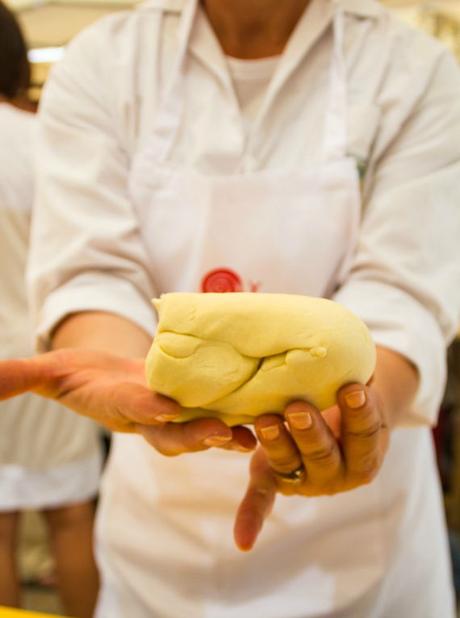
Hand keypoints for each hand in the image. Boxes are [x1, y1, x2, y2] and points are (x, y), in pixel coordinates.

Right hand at [0, 349, 255, 453]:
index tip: (162, 409)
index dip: (146, 411)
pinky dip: (242, 410)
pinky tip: (270, 405)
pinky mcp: (196, 402)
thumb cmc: (80, 376)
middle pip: (175, 432)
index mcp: (121, 408)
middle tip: (223, 434)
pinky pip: (220, 409)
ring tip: (259, 430)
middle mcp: (152, 417)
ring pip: (204, 427)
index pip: (132, 411)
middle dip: (196, 435)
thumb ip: (20, 378)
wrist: (111, 378)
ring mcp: (176, 413)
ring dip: (230, 430)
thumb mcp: (50, 373)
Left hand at [234, 383, 388, 550]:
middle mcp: (337, 472)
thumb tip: (351, 358)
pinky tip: (242, 540)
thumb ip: (353, 382)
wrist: (337, 420)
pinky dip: (252, 517)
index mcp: (365, 451)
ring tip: (265, 421)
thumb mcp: (355, 393)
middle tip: (298, 407)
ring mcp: (304, 479)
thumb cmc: (345, 399)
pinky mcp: (275, 480)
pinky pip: (263, 498)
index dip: (360, 413)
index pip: (365, 433)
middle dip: (311, 432)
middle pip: (325, 455)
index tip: (353, 387)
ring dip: (277, 446)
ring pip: (291, 465)